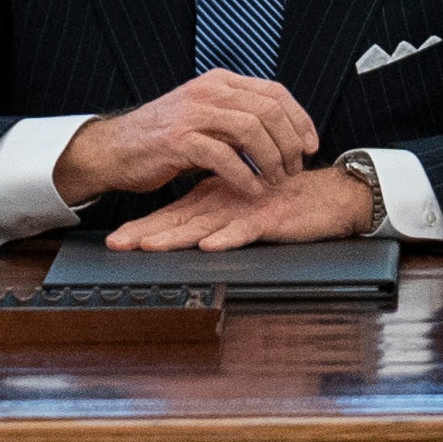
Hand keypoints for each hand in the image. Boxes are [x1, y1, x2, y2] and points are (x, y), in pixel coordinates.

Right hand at [63, 69, 315, 204]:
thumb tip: (279, 131)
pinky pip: (225, 157)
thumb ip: (237, 117)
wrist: (115, 149)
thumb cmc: (163, 138)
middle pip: (268, 111)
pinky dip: (245, 177)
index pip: (274, 92)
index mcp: (218, 82)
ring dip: (271, 161)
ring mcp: (193, 114)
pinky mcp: (179, 141)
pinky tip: (253, 190)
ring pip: (251, 131)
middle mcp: (208, 91)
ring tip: (276, 181)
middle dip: (290, 143)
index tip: (311, 145)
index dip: (299, 119)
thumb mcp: (204, 115)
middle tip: (295, 169)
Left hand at [104, 159, 384, 252]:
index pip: (172, 213)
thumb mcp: (241, 208)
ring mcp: (245, 208)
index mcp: (214, 196)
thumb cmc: (283, 201)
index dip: (143, 226)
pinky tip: (210, 245)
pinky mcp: (270, 217)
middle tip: (118, 243)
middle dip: (146, 233)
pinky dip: (228, 237)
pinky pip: (246, 229)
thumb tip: (189, 234)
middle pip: (179, 219)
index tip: (115, 240)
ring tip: (150, 246)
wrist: (327, 195)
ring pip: (205, 224)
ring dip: (177, 236)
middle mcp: (224, 201)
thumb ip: (215, 215)